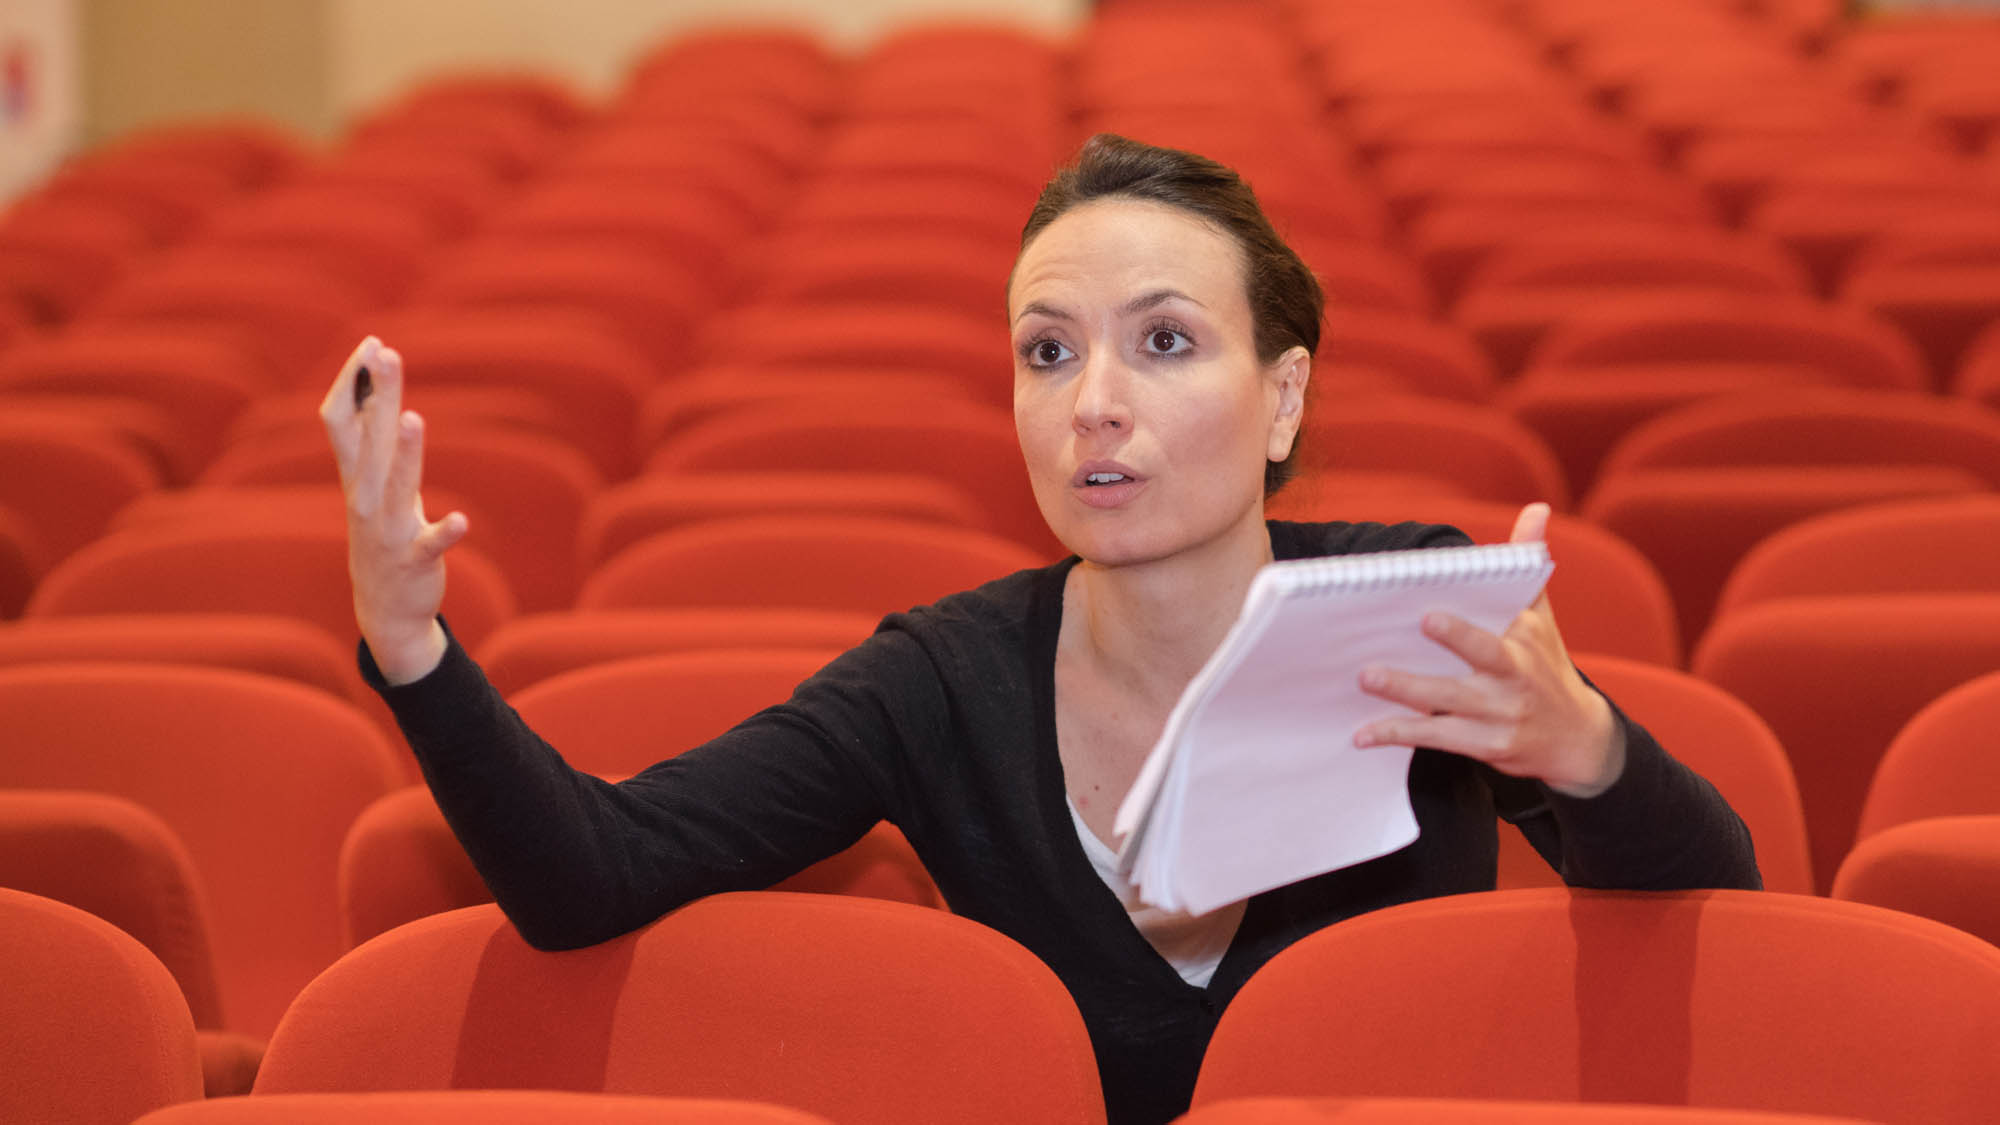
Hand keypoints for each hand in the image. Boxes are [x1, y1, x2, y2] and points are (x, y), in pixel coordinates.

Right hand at [319, 336, 468, 684]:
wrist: (384, 609)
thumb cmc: (382, 536)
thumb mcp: (372, 488)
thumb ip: (372, 445)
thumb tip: (376, 395)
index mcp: (355, 478)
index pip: (341, 420)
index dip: (353, 382)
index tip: (372, 345)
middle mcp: (366, 498)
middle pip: (371, 437)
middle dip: (381, 394)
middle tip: (386, 352)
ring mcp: (388, 529)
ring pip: (396, 485)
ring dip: (406, 453)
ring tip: (414, 418)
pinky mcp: (415, 558)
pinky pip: (430, 543)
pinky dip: (445, 532)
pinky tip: (460, 520)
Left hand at [1352, 502, 1625, 797]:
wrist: (1576, 739)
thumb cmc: (1545, 666)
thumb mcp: (1541, 616)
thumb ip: (1527, 564)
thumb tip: (1537, 509)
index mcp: (1524, 640)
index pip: (1495, 623)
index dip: (1461, 624)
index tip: (1426, 612)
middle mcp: (1515, 676)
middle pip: (1481, 658)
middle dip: (1448, 645)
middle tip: (1411, 627)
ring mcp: (1501, 714)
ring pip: (1449, 702)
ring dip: (1405, 692)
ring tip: (1365, 678)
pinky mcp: (1486, 746)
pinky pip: (1437, 738)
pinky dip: (1398, 733)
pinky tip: (1362, 735)